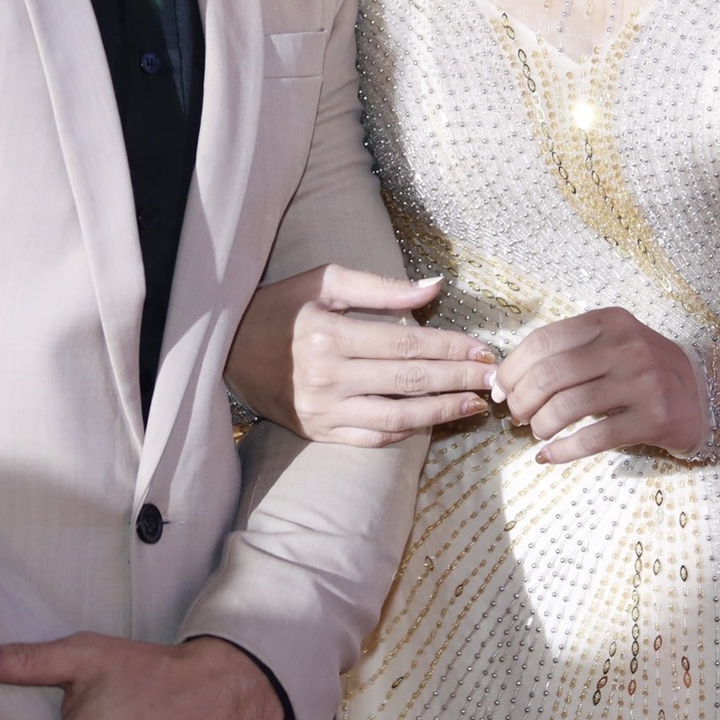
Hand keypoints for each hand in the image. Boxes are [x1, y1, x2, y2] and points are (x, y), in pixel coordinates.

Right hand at [225, 264, 493, 446]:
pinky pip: (372, 439)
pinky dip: (408, 433)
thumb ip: (381, 286)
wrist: (225, 348)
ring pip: (397, 419)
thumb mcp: (324, 281)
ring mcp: (323, 410)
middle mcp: (328, 377)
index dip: (450, 348)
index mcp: (330, 335)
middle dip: (459, 380)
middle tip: (494, 379)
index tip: (482, 350)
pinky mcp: (318, 432)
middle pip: (409, 381)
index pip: (406, 345)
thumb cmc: (279, 306)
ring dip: (442, 412)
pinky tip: (434, 421)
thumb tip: (434, 287)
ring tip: (474, 405)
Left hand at [495, 307, 707, 463]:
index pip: (543, 341)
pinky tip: (549, 456)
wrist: (706, 391)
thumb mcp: (613, 342)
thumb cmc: (646, 368)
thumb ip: (568, 352)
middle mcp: (626, 347)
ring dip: (540, 425)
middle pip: (550, 374)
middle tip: (516, 415)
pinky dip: (563, 450)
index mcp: (609, 321)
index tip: (501, 388)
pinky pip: (595, 437)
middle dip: (521, 399)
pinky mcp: (654, 418)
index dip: (513, 368)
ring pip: (568, 406)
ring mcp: (643, 382)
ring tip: (536, 432)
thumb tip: (508, 380)